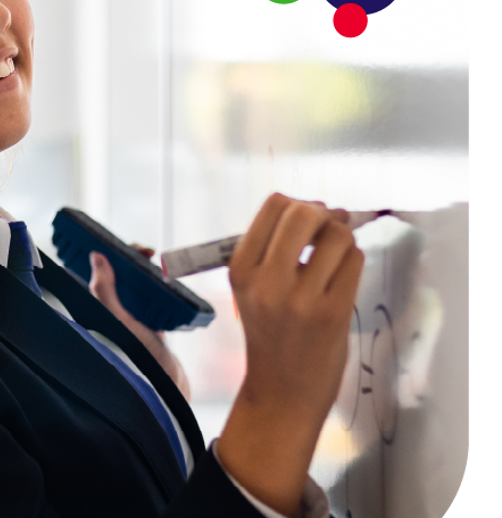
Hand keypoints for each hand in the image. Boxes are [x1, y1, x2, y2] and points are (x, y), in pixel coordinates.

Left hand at [88, 245, 191, 401]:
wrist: (169, 391)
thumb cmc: (139, 362)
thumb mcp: (119, 322)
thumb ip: (104, 291)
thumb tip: (96, 258)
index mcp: (99, 313)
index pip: (98, 277)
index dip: (106, 258)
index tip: (120, 247)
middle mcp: (114, 316)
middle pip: (120, 279)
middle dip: (132, 261)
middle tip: (148, 252)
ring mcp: (135, 321)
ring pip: (139, 288)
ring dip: (148, 273)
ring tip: (158, 264)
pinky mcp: (153, 328)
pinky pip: (155, 302)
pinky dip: (161, 290)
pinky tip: (169, 283)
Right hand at [217, 193, 363, 515]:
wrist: (282, 391)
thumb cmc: (272, 334)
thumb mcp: (252, 289)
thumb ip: (272, 250)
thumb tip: (318, 209)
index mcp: (240, 270)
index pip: (273, 207)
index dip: (299, 204)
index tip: (310, 219)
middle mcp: (266, 280)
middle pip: (304, 213)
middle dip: (324, 214)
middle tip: (329, 228)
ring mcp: (299, 297)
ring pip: (336, 235)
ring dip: (343, 238)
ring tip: (336, 257)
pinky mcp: (331, 312)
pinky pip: (353, 261)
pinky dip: (353, 260)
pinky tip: (342, 277)